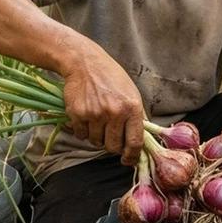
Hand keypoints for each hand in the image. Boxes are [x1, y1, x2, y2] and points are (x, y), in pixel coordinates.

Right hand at [61, 50, 145, 165]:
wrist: (84, 63)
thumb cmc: (110, 77)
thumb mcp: (131, 92)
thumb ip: (138, 115)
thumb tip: (143, 139)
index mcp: (132, 107)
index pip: (135, 142)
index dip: (132, 156)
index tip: (129, 160)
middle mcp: (114, 112)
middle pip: (114, 147)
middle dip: (112, 145)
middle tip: (110, 135)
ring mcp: (95, 114)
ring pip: (96, 142)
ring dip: (97, 137)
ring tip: (97, 120)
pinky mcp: (78, 114)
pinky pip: (81, 135)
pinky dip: (83, 131)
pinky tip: (86, 117)